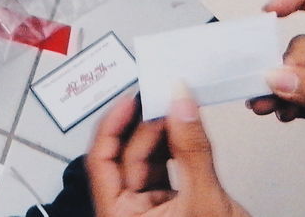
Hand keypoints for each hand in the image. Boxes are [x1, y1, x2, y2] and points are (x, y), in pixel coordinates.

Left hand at [87, 91, 249, 216]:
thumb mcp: (204, 201)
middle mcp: (130, 214)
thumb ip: (192, 150)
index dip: (112, 125)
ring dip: (163, 136)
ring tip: (176, 110)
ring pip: (147, 163)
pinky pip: (167, 172)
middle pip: (126, 157)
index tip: (129, 100)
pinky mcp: (173, 209)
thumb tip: (181, 105)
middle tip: (163, 99)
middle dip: (145, 126)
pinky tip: (184, 131)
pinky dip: (177, 150)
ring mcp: (151, 212)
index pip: (100, 160)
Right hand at [251, 0, 304, 204]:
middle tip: (273, 85)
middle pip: (302, 44)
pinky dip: (282, 104)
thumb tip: (280, 78)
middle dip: (284, 65)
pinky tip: (280, 113)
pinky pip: (294, 97)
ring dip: (276, 88)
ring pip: (294, 73)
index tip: (270, 10)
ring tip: (264, 103)